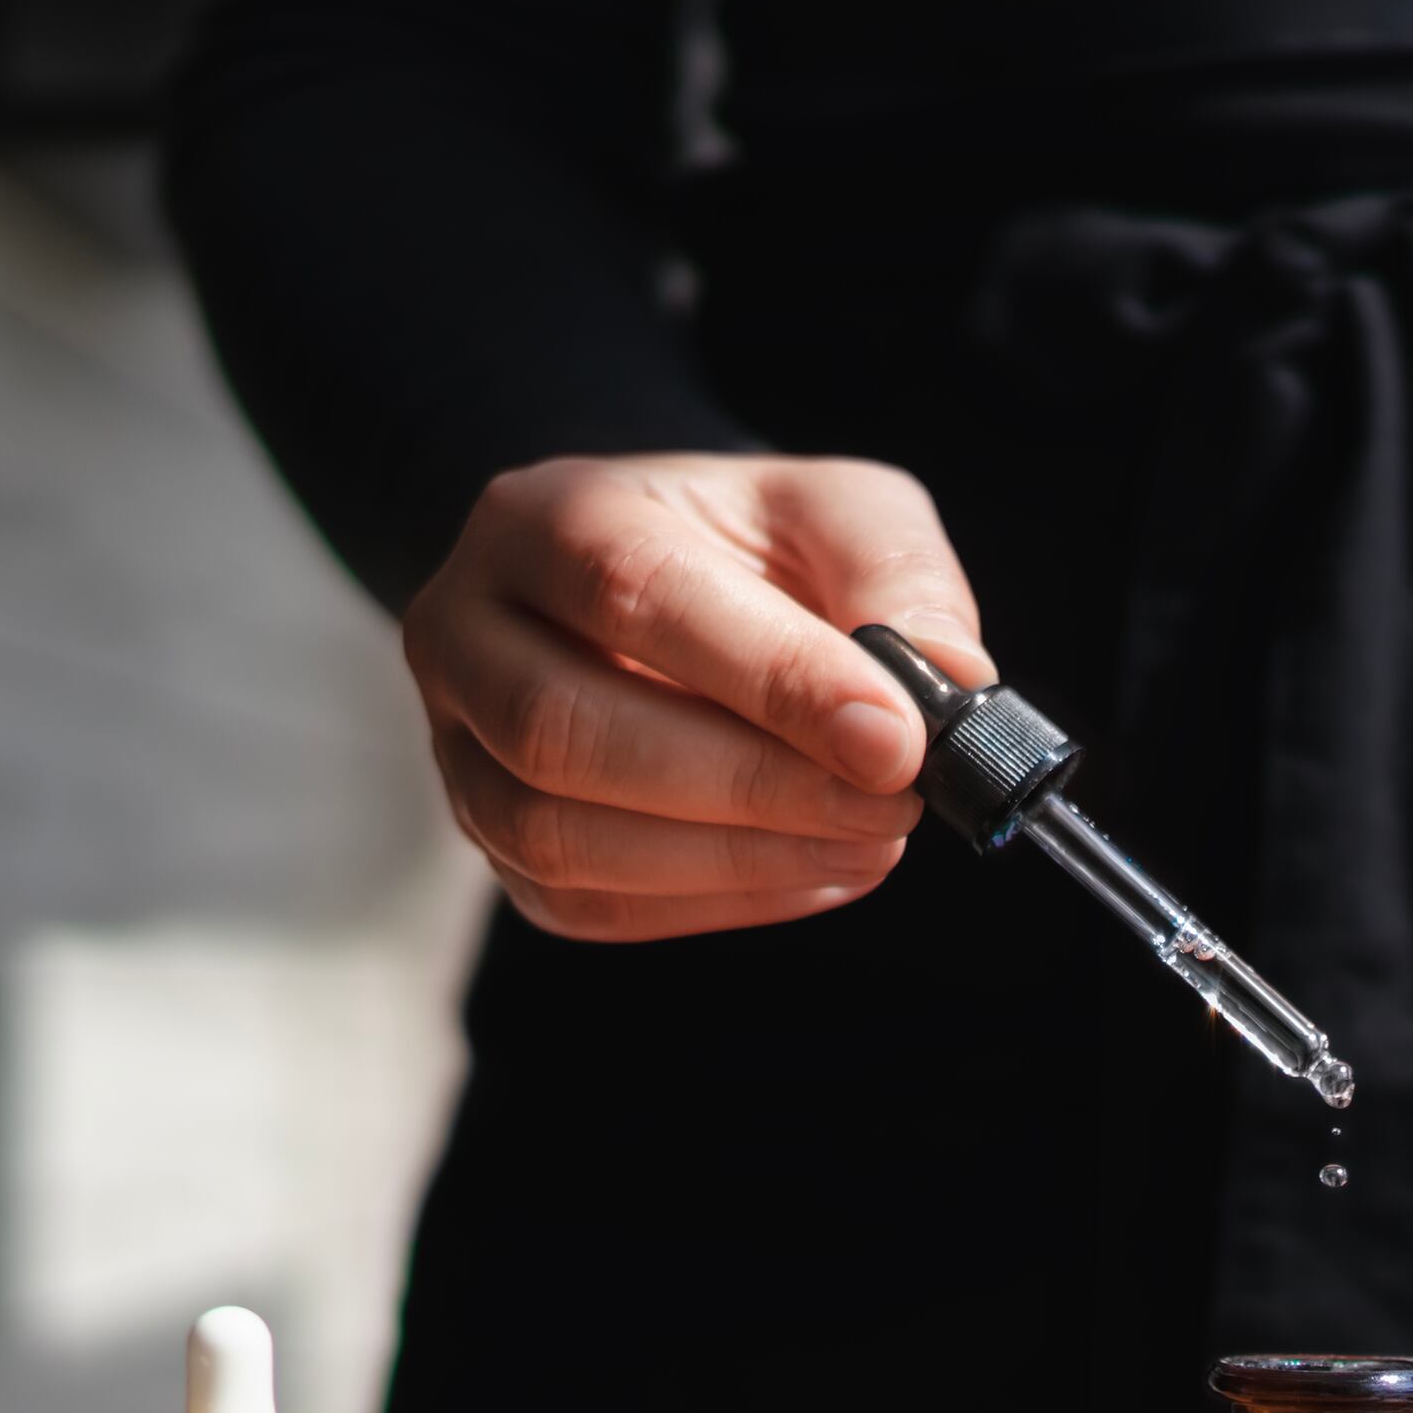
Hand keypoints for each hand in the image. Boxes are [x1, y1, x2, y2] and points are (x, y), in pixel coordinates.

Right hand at [402, 452, 982, 941]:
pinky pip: (587, 902)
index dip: (769, 678)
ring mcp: (461, 747)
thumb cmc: (745, 546)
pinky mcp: (496, 841)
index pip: (634, 594)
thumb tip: (951, 680)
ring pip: (559, 835)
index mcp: (541, 519)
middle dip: (751, 786)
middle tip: (890, 804)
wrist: (659, 585)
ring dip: (737, 861)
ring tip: (871, 841)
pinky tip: (815, 870)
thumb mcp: (832, 509)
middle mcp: (467, 630)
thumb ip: (897, 574)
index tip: (894, 738)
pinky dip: (716, 903)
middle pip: (567, 731)